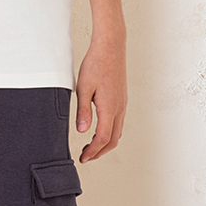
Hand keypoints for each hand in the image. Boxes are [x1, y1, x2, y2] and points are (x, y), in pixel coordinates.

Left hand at [74, 37, 126, 161]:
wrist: (111, 47)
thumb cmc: (95, 64)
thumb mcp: (83, 88)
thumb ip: (83, 111)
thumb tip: (82, 132)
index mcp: (109, 107)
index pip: (102, 138)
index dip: (92, 151)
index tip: (83, 158)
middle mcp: (119, 108)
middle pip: (113, 140)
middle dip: (99, 152)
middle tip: (85, 156)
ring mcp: (122, 104)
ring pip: (117, 132)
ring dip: (105, 143)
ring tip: (90, 146)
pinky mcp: (122, 99)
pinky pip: (118, 122)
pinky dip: (109, 132)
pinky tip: (98, 129)